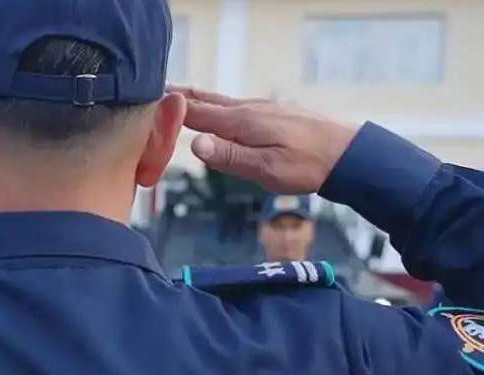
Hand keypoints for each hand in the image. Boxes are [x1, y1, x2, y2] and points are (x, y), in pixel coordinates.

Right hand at [169, 86, 359, 193]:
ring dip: (196, 99)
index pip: (194, 113)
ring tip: (177, 95)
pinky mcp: (271, 114)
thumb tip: (194, 143)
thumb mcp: (265, 169)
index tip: (143, 104)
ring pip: (220, 102)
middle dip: (178, 96)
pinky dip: (216, 105)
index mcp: (242, 122)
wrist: (348, 154)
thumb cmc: (307, 166)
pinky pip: (234, 106)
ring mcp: (261, 109)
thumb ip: (228, 156)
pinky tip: (216, 110)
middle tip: (152, 89)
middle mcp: (248, 110)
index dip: (167, 110)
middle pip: (204, 101)